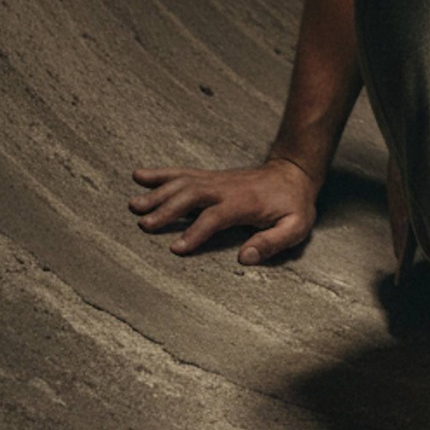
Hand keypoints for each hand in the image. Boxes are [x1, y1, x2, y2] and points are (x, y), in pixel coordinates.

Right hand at [129, 157, 317, 264]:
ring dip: (158, 192)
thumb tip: (245, 258)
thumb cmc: (294, 204)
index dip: (196, 232)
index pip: (215, 217)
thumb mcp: (295, 227)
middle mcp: (226, 188)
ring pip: (183, 183)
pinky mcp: (210, 177)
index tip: (176, 248)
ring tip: (134, 205)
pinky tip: (139, 175)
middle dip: (167, 209)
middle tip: (144, 224)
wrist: (294, 172)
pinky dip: (160, 174)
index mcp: (245, 203)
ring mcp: (216, 180)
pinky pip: (183, 173)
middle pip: (192, 196)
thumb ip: (273, 242)